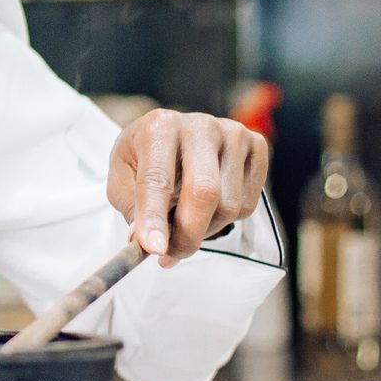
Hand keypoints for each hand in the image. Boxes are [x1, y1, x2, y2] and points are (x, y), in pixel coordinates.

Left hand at [105, 110, 268, 266]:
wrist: (172, 135)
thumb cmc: (144, 159)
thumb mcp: (123, 180)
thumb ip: (132, 211)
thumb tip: (148, 243)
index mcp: (159, 127)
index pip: (157, 179)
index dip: (154, 218)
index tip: (154, 249)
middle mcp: (200, 126)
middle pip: (204, 193)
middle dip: (187, 234)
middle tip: (170, 255)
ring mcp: (232, 134)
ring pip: (229, 206)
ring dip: (205, 230)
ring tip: (185, 220)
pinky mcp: (257, 146)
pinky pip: (248, 204)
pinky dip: (226, 219)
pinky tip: (208, 205)